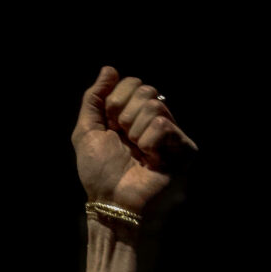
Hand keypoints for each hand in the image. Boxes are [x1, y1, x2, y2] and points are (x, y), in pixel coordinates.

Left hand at [72, 66, 197, 217]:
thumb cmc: (99, 172)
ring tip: (137, 152)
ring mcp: (171, 133)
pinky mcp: (184, 148)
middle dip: (124, 115)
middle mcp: (154, 120)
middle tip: (124, 139)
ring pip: (155, 106)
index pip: (133, 83)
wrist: (112, 202)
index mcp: (132, 114)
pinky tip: (150, 159)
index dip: (115, 100)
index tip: (110, 124)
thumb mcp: (86, 131)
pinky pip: (163, 126)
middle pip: (146, 90)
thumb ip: (94, 99)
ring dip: (135, 132)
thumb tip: (109, 69)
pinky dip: (149, 143)